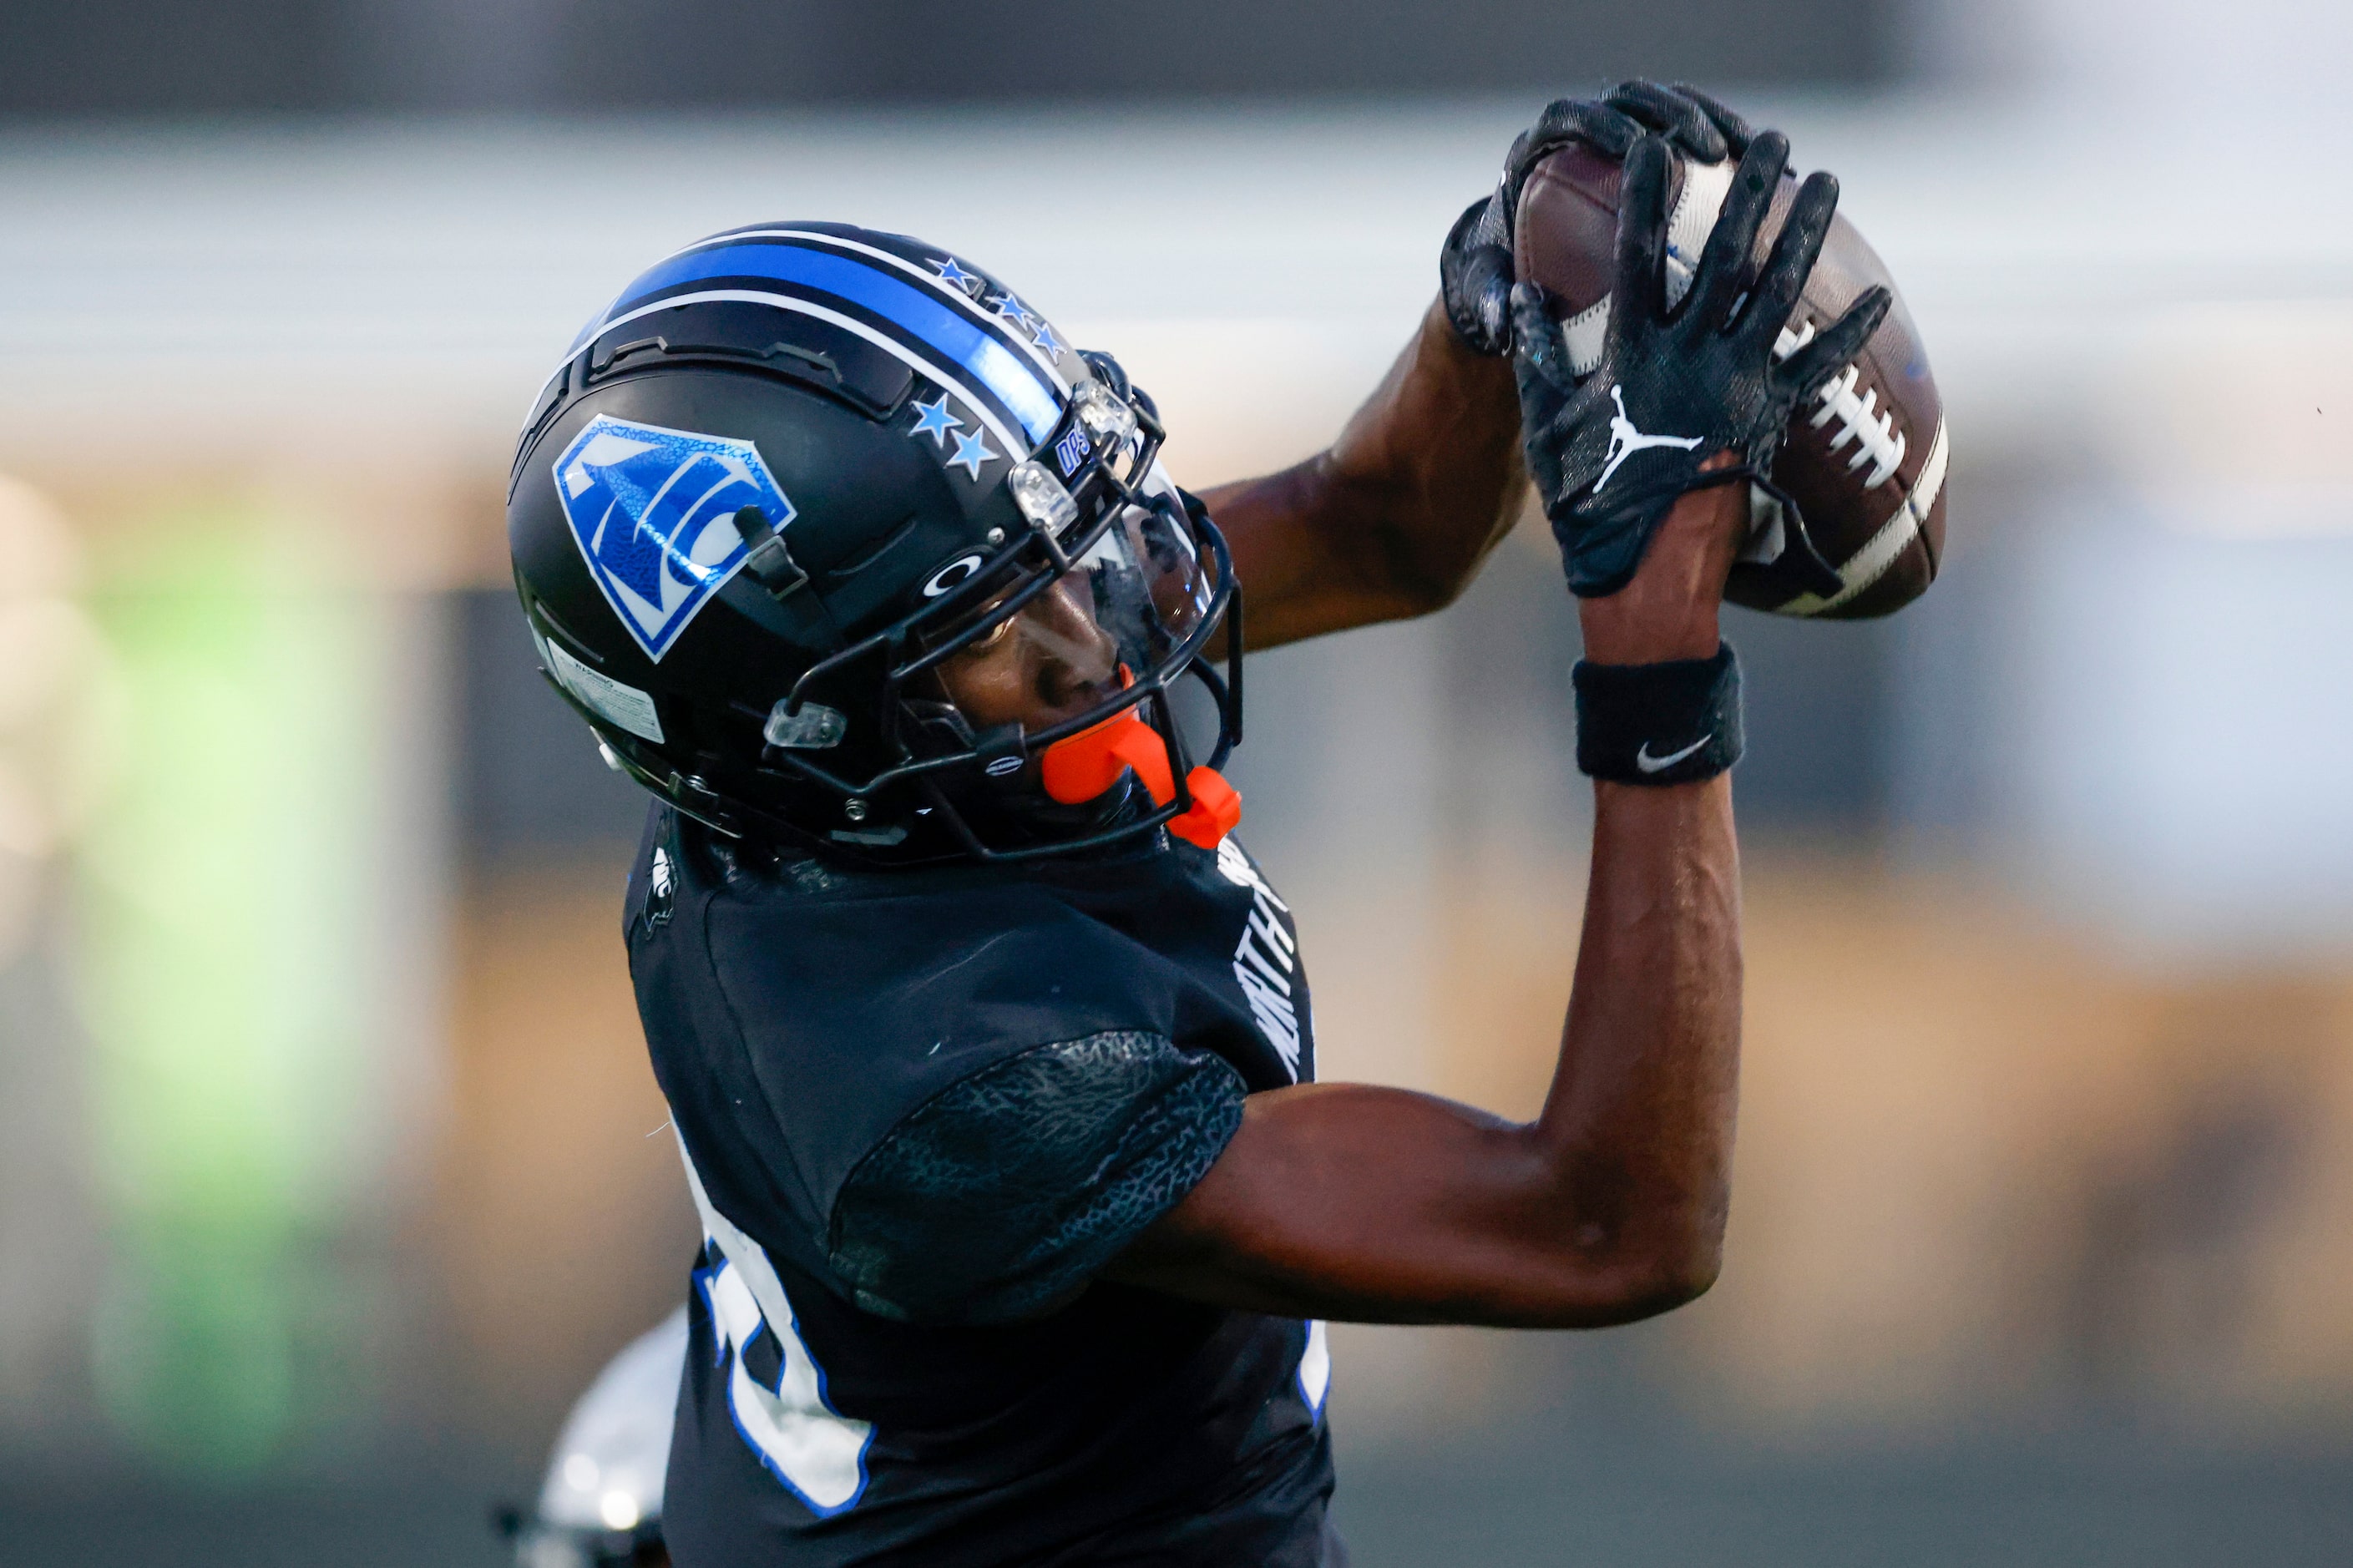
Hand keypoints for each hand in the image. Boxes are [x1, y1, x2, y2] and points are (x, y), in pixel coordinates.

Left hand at [1439, 83, 1755, 355]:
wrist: (1519, 274)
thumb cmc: (1502, 280)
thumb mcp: (1491, 292)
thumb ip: (1491, 304)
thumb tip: (1508, 316)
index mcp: (1536, 151)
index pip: (1571, 117)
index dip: (1603, 123)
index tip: (1637, 147)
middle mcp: (1582, 135)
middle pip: (1634, 103)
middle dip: (1677, 117)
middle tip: (1713, 155)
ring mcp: (1626, 137)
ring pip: (1677, 108)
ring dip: (1719, 124)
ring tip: (1750, 159)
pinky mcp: (1662, 153)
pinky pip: (1705, 132)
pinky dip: (1738, 147)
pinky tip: (1769, 174)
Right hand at [1511, 132, 1889, 598]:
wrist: (1644, 569)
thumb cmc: (1585, 500)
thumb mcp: (1545, 424)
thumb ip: (1538, 356)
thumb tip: (1524, 295)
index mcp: (1631, 354)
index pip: (1636, 257)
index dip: (1643, 198)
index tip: (1653, 148)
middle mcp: (1690, 359)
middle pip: (1723, 257)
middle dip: (1746, 193)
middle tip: (1767, 142)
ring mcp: (1736, 387)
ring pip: (1780, 294)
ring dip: (1805, 234)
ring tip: (1826, 182)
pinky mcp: (1769, 420)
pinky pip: (1819, 369)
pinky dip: (1850, 333)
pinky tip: (1878, 295)